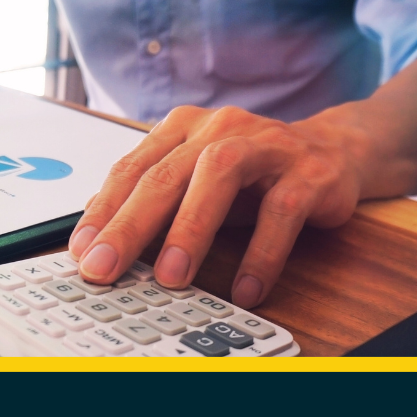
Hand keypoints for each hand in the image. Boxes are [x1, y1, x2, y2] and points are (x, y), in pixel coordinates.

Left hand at [67, 105, 364, 308]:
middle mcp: (221, 128)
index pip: (132, 168)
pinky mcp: (310, 172)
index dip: (103, 211)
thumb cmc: (253, 172)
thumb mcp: (196, 180)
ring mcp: (267, 145)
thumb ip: (154, 200)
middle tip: (105, 268)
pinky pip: (282, 212)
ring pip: (219, 177)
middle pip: (165, 174)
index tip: (81, 251)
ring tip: (170, 277)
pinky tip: (246, 288)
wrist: (335, 150)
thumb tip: (97, 236)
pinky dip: (261, 254)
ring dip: (190, 230)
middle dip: (130, 225)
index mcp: (184, 128)